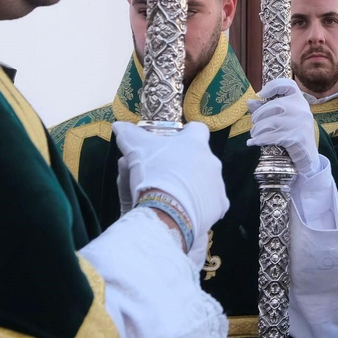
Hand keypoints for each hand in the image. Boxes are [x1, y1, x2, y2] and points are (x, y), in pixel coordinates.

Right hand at [113, 122, 229, 245]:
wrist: (167, 211)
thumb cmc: (154, 174)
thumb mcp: (137, 150)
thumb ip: (129, 135)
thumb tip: (118, 125)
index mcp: (195, 143)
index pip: (197, 129)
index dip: (185, 134)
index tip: (173, 143)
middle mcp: (212, 161)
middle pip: (201, 158)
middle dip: (186, 164)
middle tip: (167, 174)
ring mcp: (218, 184)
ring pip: (207, 180)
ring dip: (194, 185)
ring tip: (174, 195)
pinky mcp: (220, 205)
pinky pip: (213, 202)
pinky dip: (202, 205)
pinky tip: (186, 210)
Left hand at [247, 78, 318, 172]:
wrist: (308, 157)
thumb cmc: (293, 134)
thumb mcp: (284, 119)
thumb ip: (267, 109)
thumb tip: (249, 101)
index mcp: (300, 101)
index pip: (288, 85)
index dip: (273, 86)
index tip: (261, 95)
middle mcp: (302, 109)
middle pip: (273, 105)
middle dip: (258, 116)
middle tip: (254, 125)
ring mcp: (300, 123)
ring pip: (269, 122)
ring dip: (257, 130)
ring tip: (254, 135)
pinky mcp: (296, 138)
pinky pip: (270, 136)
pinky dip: (258, 140)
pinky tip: (252, 142)